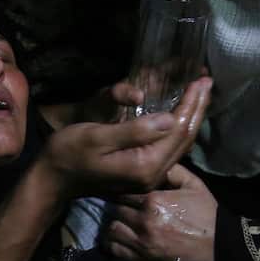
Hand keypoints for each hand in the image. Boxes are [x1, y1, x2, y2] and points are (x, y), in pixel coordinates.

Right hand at [39, 77, 209, 201]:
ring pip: (179, 145)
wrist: (52, 180)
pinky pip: (168, 149)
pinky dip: (179, 129)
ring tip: (200, 94)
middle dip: (197, 108)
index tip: (201, 80)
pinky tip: (181, 115)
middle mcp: (152, 175)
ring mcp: (148, 177)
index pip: (178, 131)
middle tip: (207, 82)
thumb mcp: (97, 136)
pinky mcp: (142, 174)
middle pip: (184, 139)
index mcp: (144, 166)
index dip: (191, 104)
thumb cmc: (68, 153)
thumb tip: (170, 118)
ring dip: (191, 118)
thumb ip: (135, 130)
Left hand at [103, 164, 217, 260]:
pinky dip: (113, 243)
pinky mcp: (142, 260)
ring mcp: (142, 243)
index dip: (120, 190)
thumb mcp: (193, 184)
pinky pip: (115, 250)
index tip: (121, 190)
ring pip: (111, 229)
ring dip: (115, 224)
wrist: (219, 245)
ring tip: (121, 221)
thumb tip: (153, 160)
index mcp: (153, 200)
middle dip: (117, 206)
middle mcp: (143, 221)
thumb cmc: (205, 212)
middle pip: (115, 210)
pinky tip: (120, 237)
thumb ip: (171, 170)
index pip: (122, 191)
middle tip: (121, 206)